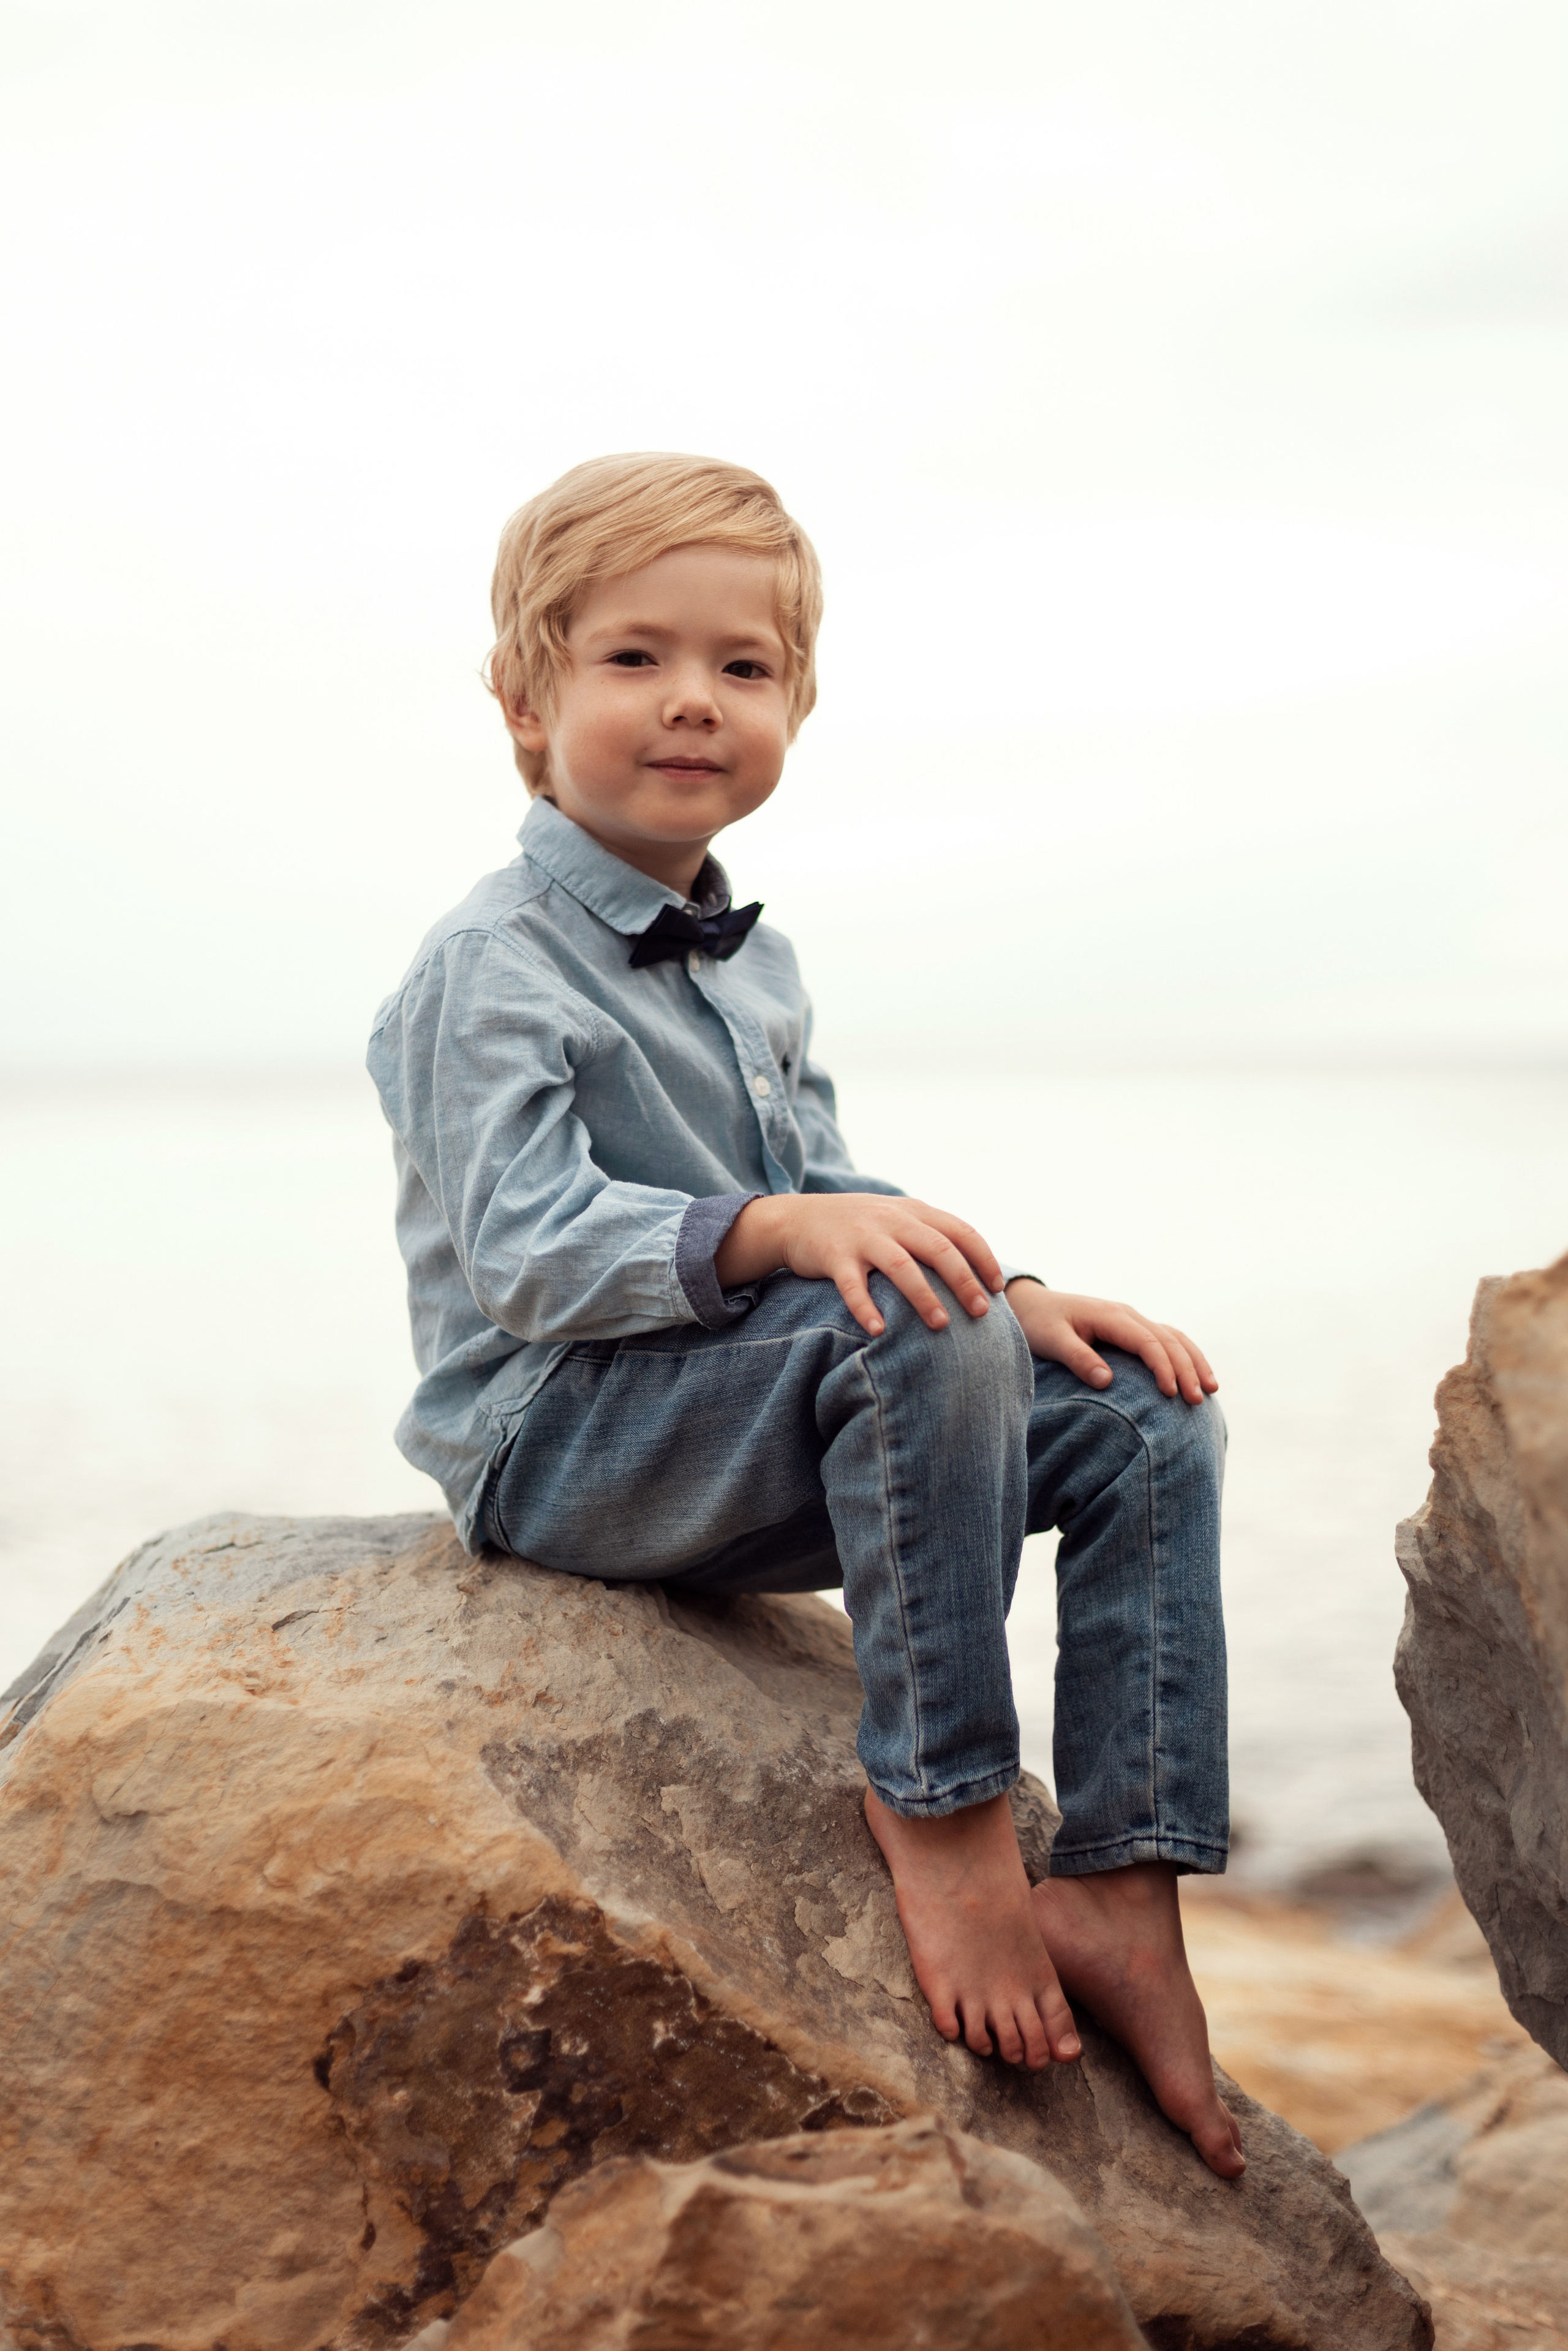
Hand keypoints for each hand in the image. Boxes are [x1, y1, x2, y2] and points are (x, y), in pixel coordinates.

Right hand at [714, 1193, 1003, 1335]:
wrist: (796, 1218)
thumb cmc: (857, 1227)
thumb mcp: (896, 1218)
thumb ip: (929, 1234)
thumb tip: (973, 1268)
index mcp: (913, 1212)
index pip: (960, 1231)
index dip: (983, 1258)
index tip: (998, 1288)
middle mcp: (892, 1220)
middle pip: (938, 1248)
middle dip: (964, 1281)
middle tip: (981, 1313)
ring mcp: (863, 1236)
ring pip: (901, 1265)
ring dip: (924, 1296)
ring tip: (940, 1324)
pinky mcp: (834, 1255)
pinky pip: (853, 1284)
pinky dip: (865, 1307)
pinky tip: (878, 1330)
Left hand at [1005, 1281, 1216, 1404]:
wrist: (1030, 1304)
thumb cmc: (1038, 1324)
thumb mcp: (1051, 1341)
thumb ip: (1078, 1359)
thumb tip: (1107, 1381)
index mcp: (1111, 1316)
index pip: (1148, 1342)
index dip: (1163, 1368)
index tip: (1171, 1394)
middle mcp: (1127, 1314)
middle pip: (1168, 1340)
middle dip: (1187, 1369)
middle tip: (1197, 1400)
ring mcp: (1131, 1319)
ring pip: (1173, 1337)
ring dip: (1194, 1361)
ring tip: (1211, 1389)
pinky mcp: (1129, 1328)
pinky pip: (1165, 1339)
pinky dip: (1184, 1355)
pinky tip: (1194, 1375)